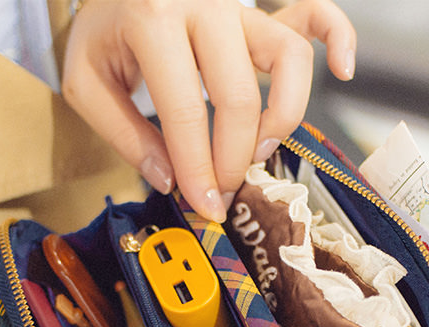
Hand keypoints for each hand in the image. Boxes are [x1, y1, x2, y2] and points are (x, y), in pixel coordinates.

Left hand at [62, 0, 355, 221]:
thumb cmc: (105, 30)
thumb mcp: (85, 81)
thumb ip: (123, 133)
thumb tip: (171, 179)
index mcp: (153, 20)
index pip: (186, 111)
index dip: (198, 169)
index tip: (205, 205)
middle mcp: (204, 6)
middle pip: (239, 96)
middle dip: (233, 158)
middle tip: (222, 188)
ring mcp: (239, 5)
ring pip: (289, 60)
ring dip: (282, 117)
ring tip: (259, 148)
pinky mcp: (262, 9)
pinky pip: (315, 15)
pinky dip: (338, 39)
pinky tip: (342, 70)